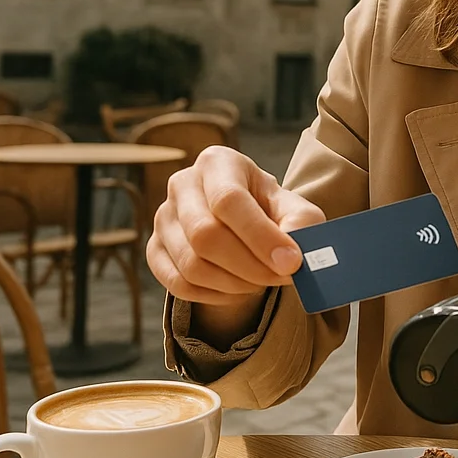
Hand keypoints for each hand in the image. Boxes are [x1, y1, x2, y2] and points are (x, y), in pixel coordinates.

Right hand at [147, 146, 325, 317]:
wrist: (244, 224)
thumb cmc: (272, 212)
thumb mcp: (295, 210)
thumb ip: (302, 224)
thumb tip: (293, 251)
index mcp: (218, 162)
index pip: (229, 200)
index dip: (260, 237)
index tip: (291, 263)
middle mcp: (182, 184)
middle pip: (205, 235)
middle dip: (249, 266)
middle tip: (280, 278)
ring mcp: (163, 217)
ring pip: (192, 264)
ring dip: (235, 284)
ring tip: (261, 281)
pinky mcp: (154, 248)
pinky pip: (178, 284)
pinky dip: (213, 295)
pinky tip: (237, 289)